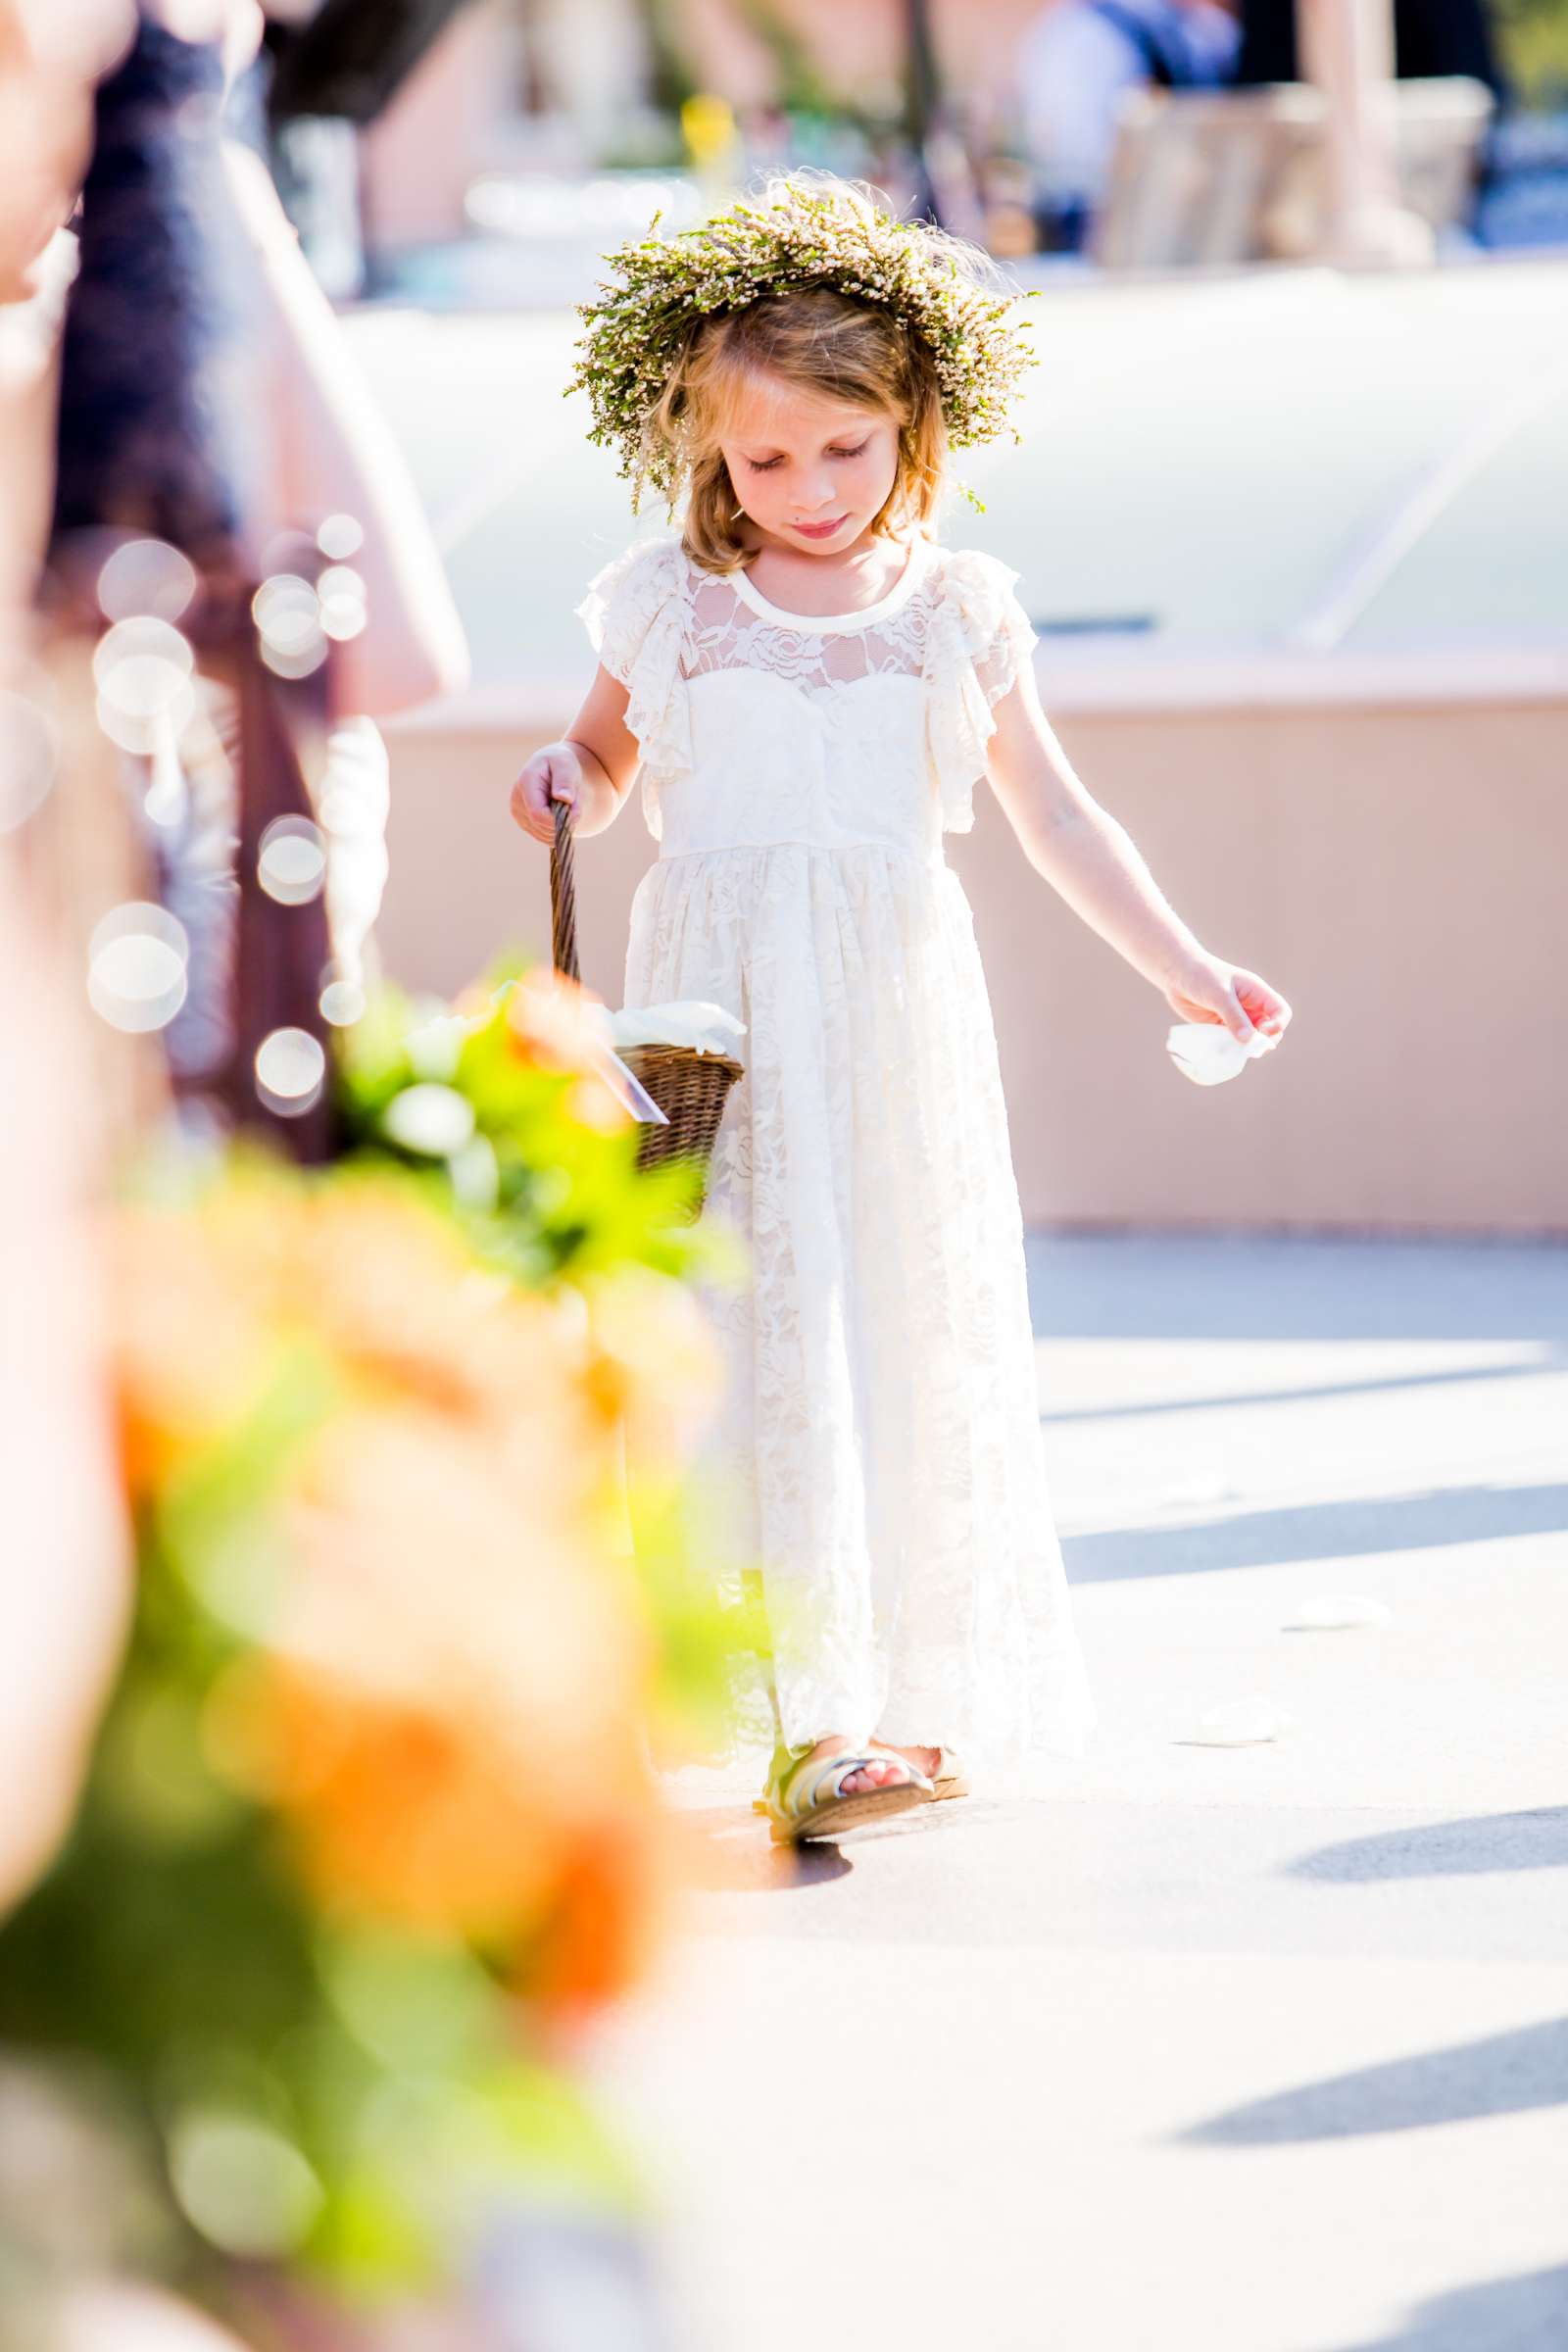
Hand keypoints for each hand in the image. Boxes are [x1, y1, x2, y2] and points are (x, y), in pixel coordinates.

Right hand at [509, 740, 582, 845]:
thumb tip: (564, 798)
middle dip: (563, 821)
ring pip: (545, 835)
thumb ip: (565, 779)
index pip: (538, 814)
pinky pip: (545, 837)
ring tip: (565, 807)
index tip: (576, 811)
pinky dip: (557, 830)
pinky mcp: (524, 824)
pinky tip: (559, 814)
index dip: (559, 818)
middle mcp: (516, 801)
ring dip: (561, 826)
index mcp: (525, 783)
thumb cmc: (560, 763)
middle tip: (574, 805)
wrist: (552, 769)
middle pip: (543, 826)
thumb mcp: (566, 763)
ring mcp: (518, 814)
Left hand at [1162, 952, 1291, 1050]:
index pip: (1281, 1011)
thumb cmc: (1202, 977)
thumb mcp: (1220, 995)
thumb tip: (1248, 1040)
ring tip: (1233, 1052)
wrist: (1176, 975)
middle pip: (1270, 1029)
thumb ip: (1234, 1017)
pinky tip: (1222, 1051)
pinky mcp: (1222, 1027)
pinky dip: (1231, 1049)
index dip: (1277, 1025)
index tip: (1261, 1032)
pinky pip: (1232, 1042)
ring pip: (1251, 1039)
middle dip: (1263, 1041)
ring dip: (1245, 1048)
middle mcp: (1250, 1006)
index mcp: (1257, 993)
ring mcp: (1237, 1018)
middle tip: (1248, 1049)